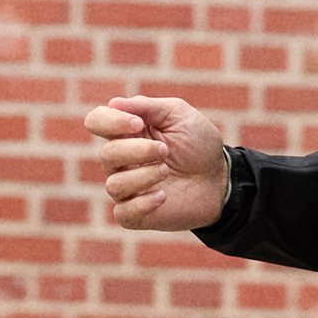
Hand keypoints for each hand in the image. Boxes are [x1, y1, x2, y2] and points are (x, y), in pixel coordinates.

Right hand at [85, 94, 227, 231]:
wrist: (221, 179)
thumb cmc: (198, 145)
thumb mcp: (179, 115)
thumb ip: (148, 106)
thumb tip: (114, 103)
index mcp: (127, 133)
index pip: (96, 122)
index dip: (110, 121)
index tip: (138, 123)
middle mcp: (121, 160)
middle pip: (107, 155)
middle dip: (138, 150)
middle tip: (165, 151)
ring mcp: (128, 188)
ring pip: (114, 185)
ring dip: (143, 176)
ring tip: (166, 171)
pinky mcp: (137, 214)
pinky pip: (123, 213)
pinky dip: (141, 204)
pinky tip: (163, 196)